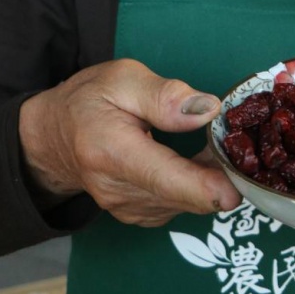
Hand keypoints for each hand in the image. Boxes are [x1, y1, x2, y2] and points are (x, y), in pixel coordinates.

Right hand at [19, 59, 241, 227]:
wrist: (53, 136)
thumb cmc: (89, 99)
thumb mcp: (123, 78)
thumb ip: (165, 96)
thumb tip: (208, 110)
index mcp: (112, 153)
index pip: (164, 179)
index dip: (204, 187)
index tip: (235, 189)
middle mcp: (118, 191)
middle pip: (182, 195)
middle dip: (220, 175)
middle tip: (241, 144)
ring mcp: (127, 209)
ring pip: (186, 202)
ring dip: (210, 179)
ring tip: (219, 144)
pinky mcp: (139, 215)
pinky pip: (179, 204)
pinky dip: (197, 185)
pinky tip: (202, 160)